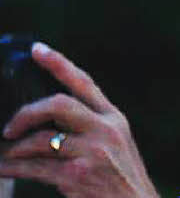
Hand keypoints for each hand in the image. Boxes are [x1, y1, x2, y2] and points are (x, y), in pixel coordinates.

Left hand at [0, 43, 158, 197]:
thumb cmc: (122, 175)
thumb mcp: (116, 141)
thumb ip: (92, 124)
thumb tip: (50, 118)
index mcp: (114, 117)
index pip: (84, 82)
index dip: (58, 63)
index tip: (37, 50)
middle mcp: (105, 129)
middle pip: (59, 104)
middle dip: (28, 112)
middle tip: (10, 126)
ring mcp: (91, 152)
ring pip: (42, 139)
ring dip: (16, 147)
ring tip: (7, 152)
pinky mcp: (77, 175)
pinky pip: (35, 168)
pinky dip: (14, 168)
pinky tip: (5, 168)